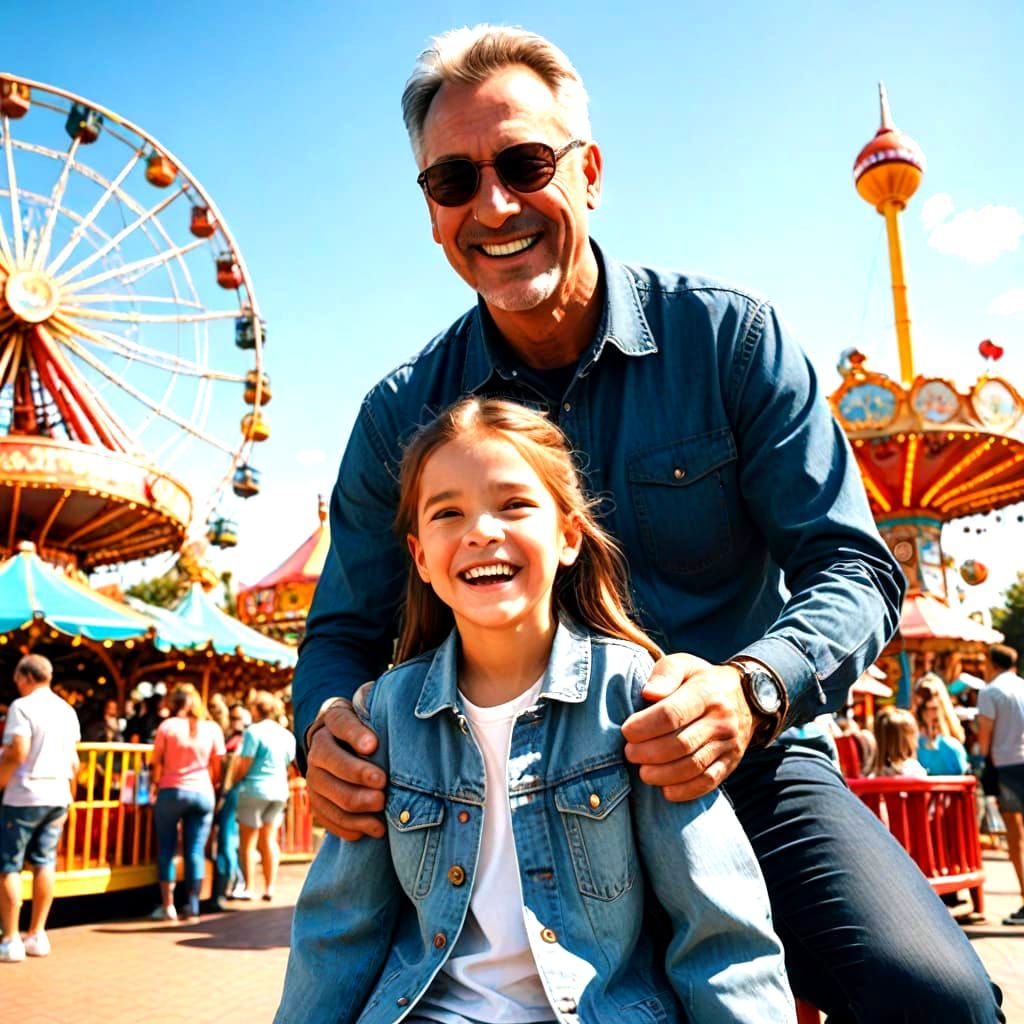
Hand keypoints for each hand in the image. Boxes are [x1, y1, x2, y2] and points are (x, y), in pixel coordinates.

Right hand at [306, 689, 387, 840]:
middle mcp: (317, 749)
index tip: (374, 746)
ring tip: (382, 810)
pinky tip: (372, 828)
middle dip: (358, 775)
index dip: (356, 735)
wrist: (339, 743)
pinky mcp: (317, 802)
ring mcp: (314, 778)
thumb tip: (402, 716)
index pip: (341, 723)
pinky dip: (351, 826)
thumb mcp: (372, 711)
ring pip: (329, 794)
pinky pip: (329, 818)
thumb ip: (381, 711)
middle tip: (383, 785)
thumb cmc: (368, 727)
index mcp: (333, 720)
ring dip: (356, 805)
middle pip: (331, 762)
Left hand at [621, 654, 755, 800]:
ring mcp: (729, 743)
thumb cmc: (701, 680)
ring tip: (643, 772)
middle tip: (630, 753)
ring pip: (693, 766)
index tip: (627, 731)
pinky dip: (685, 790)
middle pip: (680, 744)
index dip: (644, 727)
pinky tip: (665, 789)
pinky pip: (709, 781)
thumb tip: (648, 693)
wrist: (746, 697)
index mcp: (706, 692)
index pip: (671, 714)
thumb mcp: (684, 664)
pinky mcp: (731, 762)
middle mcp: (721, 719)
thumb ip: (664, 674)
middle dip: (648, 753)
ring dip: (663, 774)